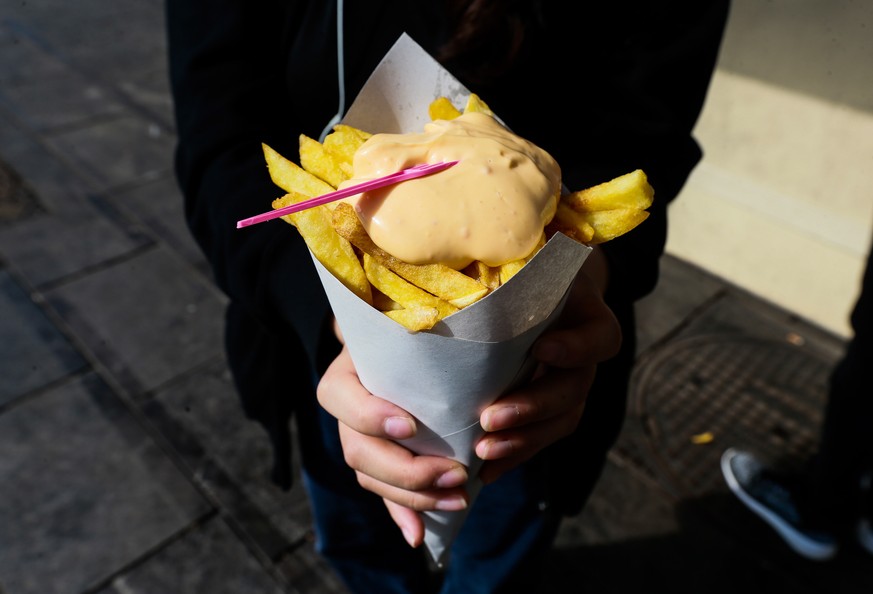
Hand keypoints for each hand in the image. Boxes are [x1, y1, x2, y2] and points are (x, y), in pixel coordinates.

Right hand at [316, 345, 469, 547]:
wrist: (405, 347)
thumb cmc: (415, 336)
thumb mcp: (412, 330)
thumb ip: (424, 340)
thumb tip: (455, 341)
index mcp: (346, 372)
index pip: (340, 396)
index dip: (371, 417)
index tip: (410, 427)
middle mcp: (345, 409)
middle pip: (358, 450)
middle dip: (407, 470)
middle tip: (455, 474)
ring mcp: (356, 438)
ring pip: (370, 477)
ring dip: (414, 497)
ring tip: (456, 499)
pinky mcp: (374, 464)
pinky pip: (382, 493)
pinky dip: (402, 515)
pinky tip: (418, 535)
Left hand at [475, 248, 620, 483]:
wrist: (535, 293)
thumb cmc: (523, 274)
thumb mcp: (526, 264)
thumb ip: (511, 268)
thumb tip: (467, 254)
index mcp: (586, 318)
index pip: (599, 337)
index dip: (575, 347)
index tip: (543, 348)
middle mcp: (584, 358)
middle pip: (573, 391)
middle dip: (532, 408)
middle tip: (490, 419)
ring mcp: (570, 387)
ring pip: (560, 422)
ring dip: (522, 441)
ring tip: (483, 454)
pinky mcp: (550, 412)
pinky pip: (540, 439)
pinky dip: (513, 457)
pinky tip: (486, 474)